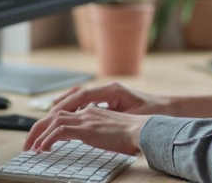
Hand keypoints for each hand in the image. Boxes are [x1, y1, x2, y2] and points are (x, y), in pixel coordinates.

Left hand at [23, 105, 150, 154]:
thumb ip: (102, 129)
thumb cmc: (134, 132)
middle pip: (55, 115)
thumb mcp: (113, 128)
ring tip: (31, 148)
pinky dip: (47, 140)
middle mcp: (87, 112)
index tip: (42, 136)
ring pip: (53, 121)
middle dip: (38, 128)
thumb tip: (97, 137)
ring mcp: (86, 119)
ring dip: (38, 134)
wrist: (143, 130)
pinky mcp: (86, 129)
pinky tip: (42, 149)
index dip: (50, 123)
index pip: (66, 113)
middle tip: (29, 143)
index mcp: (93, 111)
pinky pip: (59, 132)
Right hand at [48, 82, 171, 115]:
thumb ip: (115, 119)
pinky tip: (64, 115)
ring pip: (78, 97)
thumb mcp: (134, 118)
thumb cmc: (154, 113)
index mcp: (112, 91)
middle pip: (76, 96)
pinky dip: (72, 107)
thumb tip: (96, 121)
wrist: (167, 108)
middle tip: (44, 120)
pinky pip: (84, 101)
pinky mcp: (108, 100)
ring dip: (62, 107)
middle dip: (58, 108)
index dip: (65, 105)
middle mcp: (107, 89)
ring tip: (46, 118)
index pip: (82, 95)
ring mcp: (107, 94)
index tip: (52, 115)